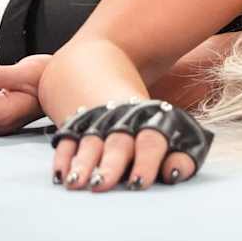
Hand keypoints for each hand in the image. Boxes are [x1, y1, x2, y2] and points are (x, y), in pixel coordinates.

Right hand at [50, 102, 207, 192]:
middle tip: (103, 184)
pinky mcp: (74, 120)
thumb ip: (181, 153)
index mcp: (150, 119)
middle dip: (111, 164)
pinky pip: (68, 139)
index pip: (152, 139)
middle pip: (118, 143)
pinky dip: (64, 157)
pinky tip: (61, 176)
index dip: (147, 160)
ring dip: (83, 163)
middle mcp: (123, 120)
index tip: (140, 181)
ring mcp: (97, 119)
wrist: (106, 55)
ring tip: (77, 183)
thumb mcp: (168, 126)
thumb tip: (175, 172)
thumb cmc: (149, 113)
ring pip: (91, 142)